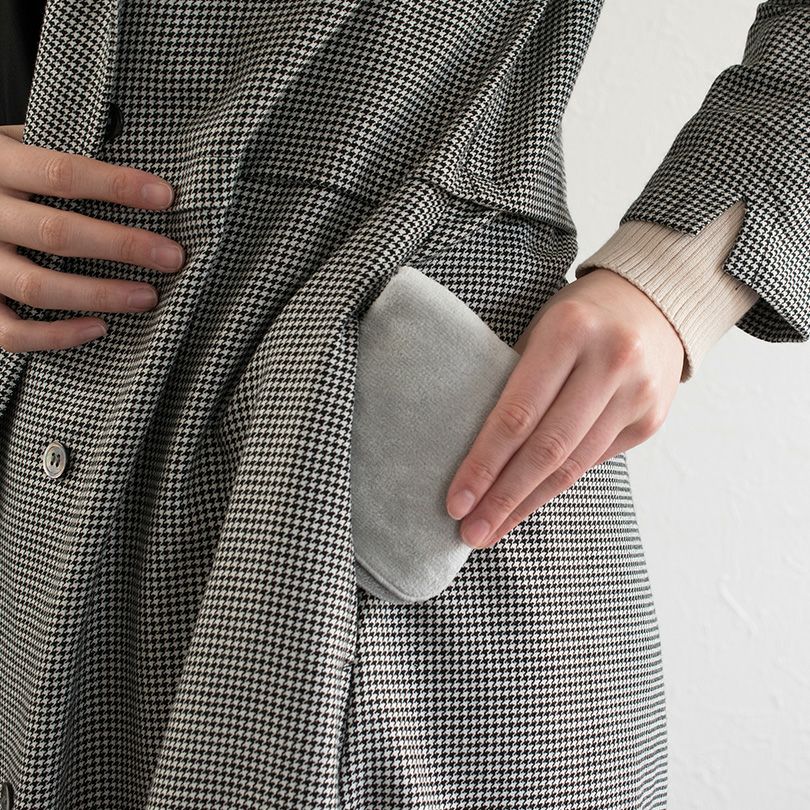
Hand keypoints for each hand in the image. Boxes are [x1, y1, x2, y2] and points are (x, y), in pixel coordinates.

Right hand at [0, 123, 185, 352]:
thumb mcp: (14, 145)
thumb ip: (56, 155)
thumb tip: (133, 169)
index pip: (61, 174)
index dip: (116, 186)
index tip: (165, 197)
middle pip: (56, 233)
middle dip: (123, 246)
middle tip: (172, 257)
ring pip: (36, 286)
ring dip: (99, 295)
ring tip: (148, 297)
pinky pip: (11, 331)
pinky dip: (55, 336)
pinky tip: (99, 327)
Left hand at [445, 267, 684, 548]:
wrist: (653, 304)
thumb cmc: (577, 320)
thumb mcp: (540, 330)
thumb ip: (515, 382)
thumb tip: (478, 456)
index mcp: (569, 332)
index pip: (517, 413)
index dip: (484, 464)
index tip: (457, 501)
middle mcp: (610, 362)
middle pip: (547, 449)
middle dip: (504, 498)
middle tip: (471, 533)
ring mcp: (637, 394)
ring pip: (573, 466)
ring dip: (528, 502)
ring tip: (493, 529)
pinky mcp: (650, 420)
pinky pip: (593, 462)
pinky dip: (556, 486)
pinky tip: (529, 501)